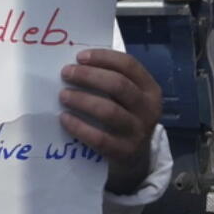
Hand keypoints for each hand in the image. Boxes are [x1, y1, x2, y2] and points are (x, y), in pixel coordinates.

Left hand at [59, 48, 161, 193]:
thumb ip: (109, 78)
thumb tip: (77, 63)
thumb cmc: (124, 115)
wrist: (135, 157)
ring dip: (82, 100)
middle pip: (118, 85)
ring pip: (109, 111)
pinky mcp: (124, 152)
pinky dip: (79, 126)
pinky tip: (65, 118)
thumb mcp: (126, 96)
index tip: (79, 57)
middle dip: (89, 76)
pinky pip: (99, 138)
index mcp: (150, 89)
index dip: (103, 57)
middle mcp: (148, 109)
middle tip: (66, 73)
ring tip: (63, 95)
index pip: (129, 65)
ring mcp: (138, 132)